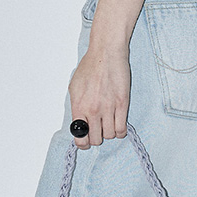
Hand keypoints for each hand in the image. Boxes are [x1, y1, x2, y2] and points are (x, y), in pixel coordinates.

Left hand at [67, 20, 130, 145]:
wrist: (106, 52)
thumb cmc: (90, 66)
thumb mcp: (74, 87)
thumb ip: (76, 107)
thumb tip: (78, 122)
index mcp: (79, 106)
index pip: (79, 137)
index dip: (83, 143)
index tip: (86, 140)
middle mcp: (93, 110)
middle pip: (95, 139)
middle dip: (96, 136)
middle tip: (98, 129)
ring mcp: (108, 108)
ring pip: (109, 136)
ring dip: (108, 132)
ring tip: (108, 123)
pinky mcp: (122, 104)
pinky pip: (121, 129)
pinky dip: (120, 131)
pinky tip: (118, 125)